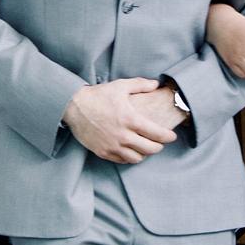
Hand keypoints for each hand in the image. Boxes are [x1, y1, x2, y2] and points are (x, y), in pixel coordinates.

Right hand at [63, 77, 178, 163]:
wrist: (73, 106)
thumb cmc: (97, 95)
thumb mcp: (120, 86)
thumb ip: (140, 85)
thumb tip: (155, 84)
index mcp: (130, 119)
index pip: (157, 134)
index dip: (168, 137)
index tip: (172, 136)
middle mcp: (123, 135)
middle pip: (150, 149)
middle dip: (159, 147)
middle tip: (160, 143)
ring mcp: (112, 145)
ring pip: (137, 158)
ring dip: (144, 154)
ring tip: (145, 148)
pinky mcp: (103, 152)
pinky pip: (122, 161)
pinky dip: (130, 158)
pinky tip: (131, 151)